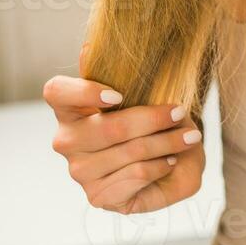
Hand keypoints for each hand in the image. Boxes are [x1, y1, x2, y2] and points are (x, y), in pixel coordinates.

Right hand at [42, 44, 204, 213]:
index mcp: (68, 108)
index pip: (57, 92)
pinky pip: (135, 176)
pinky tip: (170, 160)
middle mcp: (67, 141)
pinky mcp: (98, 197)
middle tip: (181, 112)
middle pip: (109, 128)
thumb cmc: (152, 118)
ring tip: (189, 137)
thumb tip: (89, 47)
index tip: (119, 95)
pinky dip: (160, 165)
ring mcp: (79, 172)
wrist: (172, 156)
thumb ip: (116, 70)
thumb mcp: (143, 89)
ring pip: (129, 152)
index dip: (85, 92)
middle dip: (154, 119)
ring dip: (167, 143)